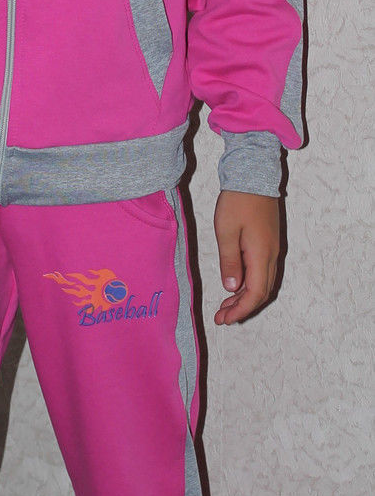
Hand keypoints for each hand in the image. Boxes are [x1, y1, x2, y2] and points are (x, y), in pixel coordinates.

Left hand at [213, 190, 279, 324]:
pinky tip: (235, 286)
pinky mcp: (268, 243)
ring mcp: (272, 249)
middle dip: (242, 308)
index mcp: (262, 255)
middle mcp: (271, 255)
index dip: (241, 310)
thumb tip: (232, 288)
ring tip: (225, 306)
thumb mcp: (226, 232)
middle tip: (222, 317)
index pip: (255, 293)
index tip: (225, 319)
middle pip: (262, 292)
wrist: (253, 176)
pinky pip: (262, 272)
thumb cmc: (238, 201)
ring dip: (245, 297)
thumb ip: (230, 261)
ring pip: (263, 283)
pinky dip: (249, 284)